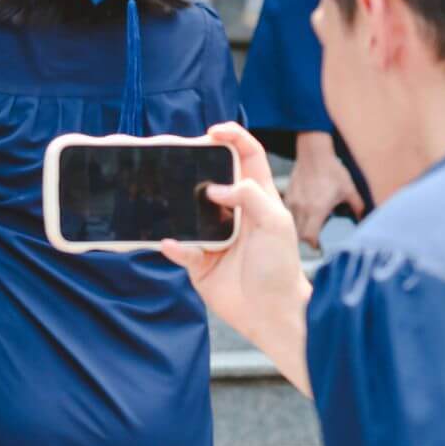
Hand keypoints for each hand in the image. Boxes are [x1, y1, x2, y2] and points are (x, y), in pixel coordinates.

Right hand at [159, 123, 313, 396]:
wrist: (269, 313)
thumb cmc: (280, 267)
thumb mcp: (275, 223)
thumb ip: (250, 196)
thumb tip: (214, 187)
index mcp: (258, 199)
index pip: (248, 157)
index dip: (233, 138)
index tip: (213, 132)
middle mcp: (233, 214)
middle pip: (210, 178)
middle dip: (194, 166)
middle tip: (177, 156)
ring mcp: (214, 236)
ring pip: (187, 212)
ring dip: (176, 206)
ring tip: (164, 196)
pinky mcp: (198, 261)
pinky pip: (178, 247)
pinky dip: (173, 245)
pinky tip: (172, 242)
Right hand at [284, 131, 364, 248]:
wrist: (314, 152)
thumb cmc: (332, 170)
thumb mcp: (350, 189)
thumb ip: (358, 207)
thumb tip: (364, 221)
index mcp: (316, 209)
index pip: (309, 237)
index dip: (314, 245)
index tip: (321, 246)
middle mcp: (301, 208)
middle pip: (299, 235)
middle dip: (307, 240)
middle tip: (317, 241)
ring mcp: (292, 202)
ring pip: (292, 225)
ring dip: (300, 230)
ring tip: (310, 228)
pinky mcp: (288, 196)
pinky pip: (289, 214)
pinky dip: (295, 218)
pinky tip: (304, 214)